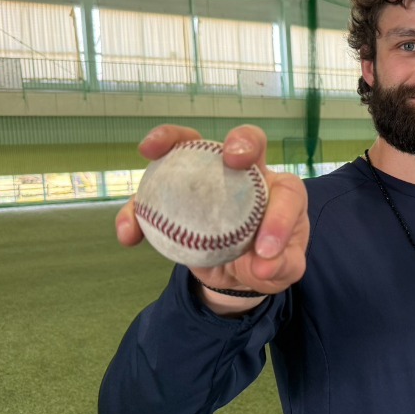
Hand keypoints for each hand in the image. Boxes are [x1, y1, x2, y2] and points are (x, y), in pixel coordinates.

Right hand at [115, 124, 308, 298]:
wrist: (236, 272)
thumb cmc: (268, 262)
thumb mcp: (283, 270)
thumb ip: (282, 267)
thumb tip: (264, 266)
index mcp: (279, 192)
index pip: (286, 193)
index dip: (279, 218)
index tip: (266, 251)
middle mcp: (247, 175)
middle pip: (247, 141)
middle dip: (242, 141)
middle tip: (232, 157)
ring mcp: (209, 179)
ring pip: (190, 146)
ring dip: (168, 141)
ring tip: (148, 150)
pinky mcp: (175, 195)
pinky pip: (151, 193)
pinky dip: (136, 208)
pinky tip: (128, 233)